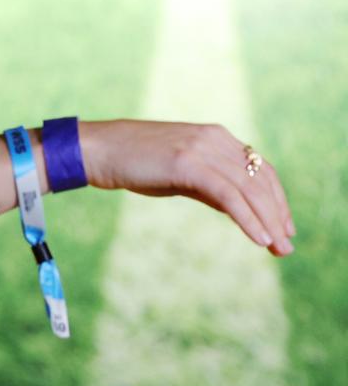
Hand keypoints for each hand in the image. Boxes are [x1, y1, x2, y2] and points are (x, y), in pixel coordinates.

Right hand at [81, 120, 294, 255]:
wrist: (99, 151)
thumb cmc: (133, 163)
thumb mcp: (178, 174)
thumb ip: (208, 185)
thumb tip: (234, 207)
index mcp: (215, 137)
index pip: (259, 169)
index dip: (275, 199)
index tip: (282, 226)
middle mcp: (215, 139)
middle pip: (260, 179)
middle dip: (276, 214)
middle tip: (286, 246)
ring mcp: (203, 149)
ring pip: (249, 189)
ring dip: (267, 221)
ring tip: (277, 247)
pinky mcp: (189, 164)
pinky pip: (229, 195)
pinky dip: (247, 218)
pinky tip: (258, 238)